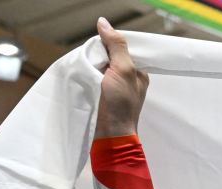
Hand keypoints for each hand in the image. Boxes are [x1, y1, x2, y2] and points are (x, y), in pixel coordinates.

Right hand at [94, 18, 148, 138]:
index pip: (123, 47)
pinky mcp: (101, 93)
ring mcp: (113, 86)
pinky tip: (83, 73)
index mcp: (137, 71)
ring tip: (88, 68)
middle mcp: (127, 77)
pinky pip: (92, 75)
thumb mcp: (123, 70)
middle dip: (99, 52)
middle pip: (109, 54)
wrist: (110, 134)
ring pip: (99, 64)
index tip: (100, 45)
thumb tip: (104, 23)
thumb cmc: (121, 104)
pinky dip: (86, 72)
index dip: (110, 42)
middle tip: (93, 59)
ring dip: (91, 62)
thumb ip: (117, 46)